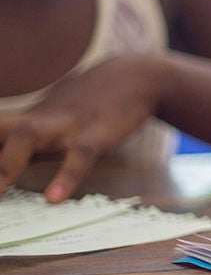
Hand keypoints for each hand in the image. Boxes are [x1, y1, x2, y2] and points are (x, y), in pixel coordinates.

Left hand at [0, 53, 164, 200]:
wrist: (134, 75)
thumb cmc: (84, 104)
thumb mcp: (46, 120)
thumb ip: (17, 143)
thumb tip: (1, 171)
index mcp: (20, 120)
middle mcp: (35, 120)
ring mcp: (65, 125)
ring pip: (28, 139)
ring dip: (6, 164)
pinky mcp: (98, 132)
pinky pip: (80, 155)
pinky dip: (67, 175)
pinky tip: (55, 198)